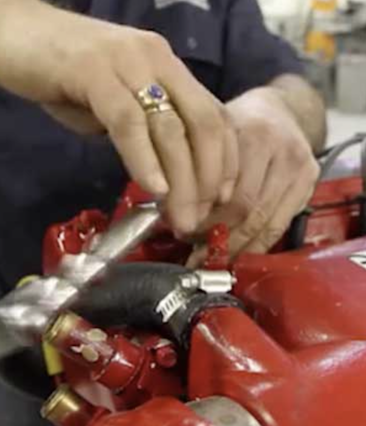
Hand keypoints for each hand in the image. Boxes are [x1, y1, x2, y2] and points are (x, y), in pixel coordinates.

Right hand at [0, 0, 236, 234]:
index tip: (221, 199)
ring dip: (181, 182)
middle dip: (207, 181)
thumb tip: (165, 176)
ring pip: (170, 129)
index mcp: (170, 69)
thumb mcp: (119, 104)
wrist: (15, 32)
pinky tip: (154, 190)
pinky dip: (145, 160)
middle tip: (197, 220)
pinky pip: (128, 122)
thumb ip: (144, 131)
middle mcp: (159, 61)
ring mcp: (128, 63)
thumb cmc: (68, 74)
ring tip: (180, 217)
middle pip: (202, 126)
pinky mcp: (93, 71)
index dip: (225, 162)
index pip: (215, 117)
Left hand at [188, 86, 319, 265]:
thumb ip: (194, 167)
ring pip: (264, 223)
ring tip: (214, 258)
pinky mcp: (310, 182)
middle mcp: (280, 149)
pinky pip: (280, 226)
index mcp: (251, 134)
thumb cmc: (238, 125)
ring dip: (236, 247)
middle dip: (217, 237)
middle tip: (195, 253)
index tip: (182, 233)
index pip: (225, 191)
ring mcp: (299, 167)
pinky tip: (239, 253)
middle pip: (246, 209)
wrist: (279, 111)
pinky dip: (257, 245)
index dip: (202, 218)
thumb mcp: (212, 134)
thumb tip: (170, 213)